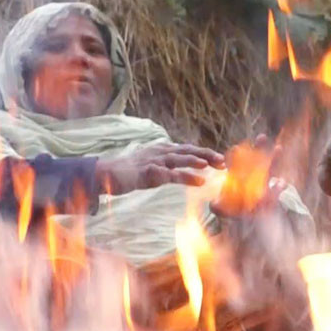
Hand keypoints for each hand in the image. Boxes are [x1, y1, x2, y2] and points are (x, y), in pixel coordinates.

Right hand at [96, 142, 224, 195]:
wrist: (106, 174)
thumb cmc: (131, 172)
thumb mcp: (155, 168)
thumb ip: (173, 170)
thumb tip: (194, 176)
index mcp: (163, 149)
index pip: (188, 149)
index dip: (205, 153)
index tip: (222, 159)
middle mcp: (160, 152)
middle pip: (187, 151)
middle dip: (206, 154)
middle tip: (224, 161)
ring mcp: (153, 161)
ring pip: (179, 159)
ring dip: (195, 160)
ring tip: (211, 164)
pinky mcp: (148, 172)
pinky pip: (169, 175)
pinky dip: (185, 177)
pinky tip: (198, 181)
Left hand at [211, 134, 287, 216]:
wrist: (248, 220)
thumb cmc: (232, 211)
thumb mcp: (222, 210)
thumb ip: (217, 207)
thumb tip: (213, 204)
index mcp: (238, 176)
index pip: (236, 163)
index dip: (236, 157)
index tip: (237, 149)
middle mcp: (252, 176)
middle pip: (255, 160)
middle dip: (259, 148)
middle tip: (262, 137)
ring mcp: (264, 184)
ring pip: (270, 170)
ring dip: (274, 160)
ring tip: (279, 149)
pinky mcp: (273, 194)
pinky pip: (277, 189)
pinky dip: (279, 186)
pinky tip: (281, 183)